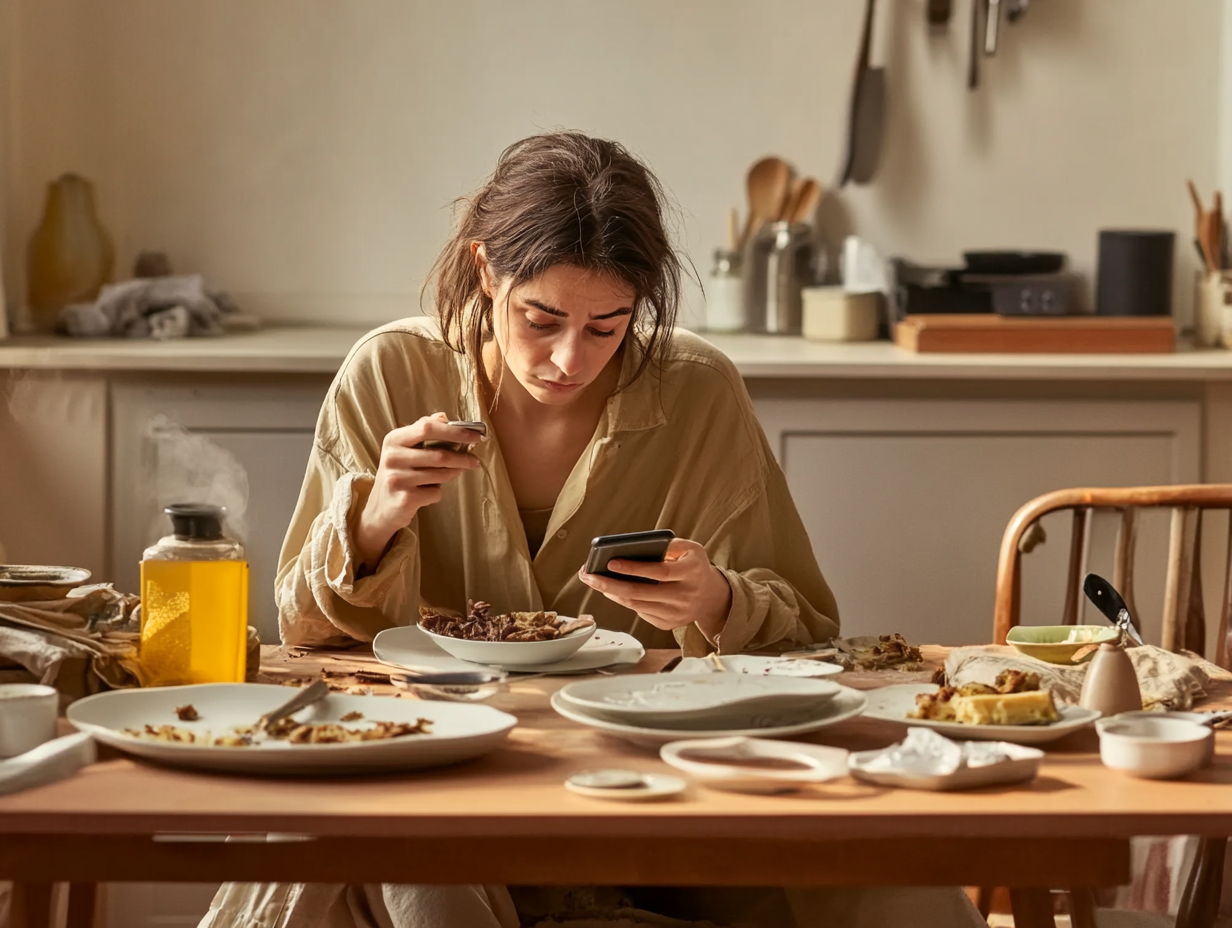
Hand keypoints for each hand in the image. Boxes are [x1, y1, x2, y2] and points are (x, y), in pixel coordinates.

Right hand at [354, 413, 482, 567]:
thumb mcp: (404, 448)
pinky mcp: (404, 499)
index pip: (427, 427)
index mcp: (394, 439)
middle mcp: (392, 457)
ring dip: (452, 474)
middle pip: (439, 454)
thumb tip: (444, 417)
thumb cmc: (399, 473)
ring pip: (441, 474)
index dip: (455, 431)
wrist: (381, 507)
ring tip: (453, 473)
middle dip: (462, 458)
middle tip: (475, 460)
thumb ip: (422, 431)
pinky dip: (437, 492)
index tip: (475, 435)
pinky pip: (435, 492)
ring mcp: (397, 479)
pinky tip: (428, 492)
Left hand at [578, 538, 732, 640]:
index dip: (633, 568)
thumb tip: (636, 547)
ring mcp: (676, 613)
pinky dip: (623, 601)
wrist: (712, 597)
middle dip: (610, 584)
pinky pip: (641, 612)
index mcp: (692, 572)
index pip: (659, 572)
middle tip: (588, 575)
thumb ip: (669, 545)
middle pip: (640, 593)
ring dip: (612, 593)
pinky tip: (611, 591)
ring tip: (594, 581)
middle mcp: (685, 595)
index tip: (610, 561)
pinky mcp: (669, 624)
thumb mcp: (691, 549)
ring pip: (636, 605)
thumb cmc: (695, 567)